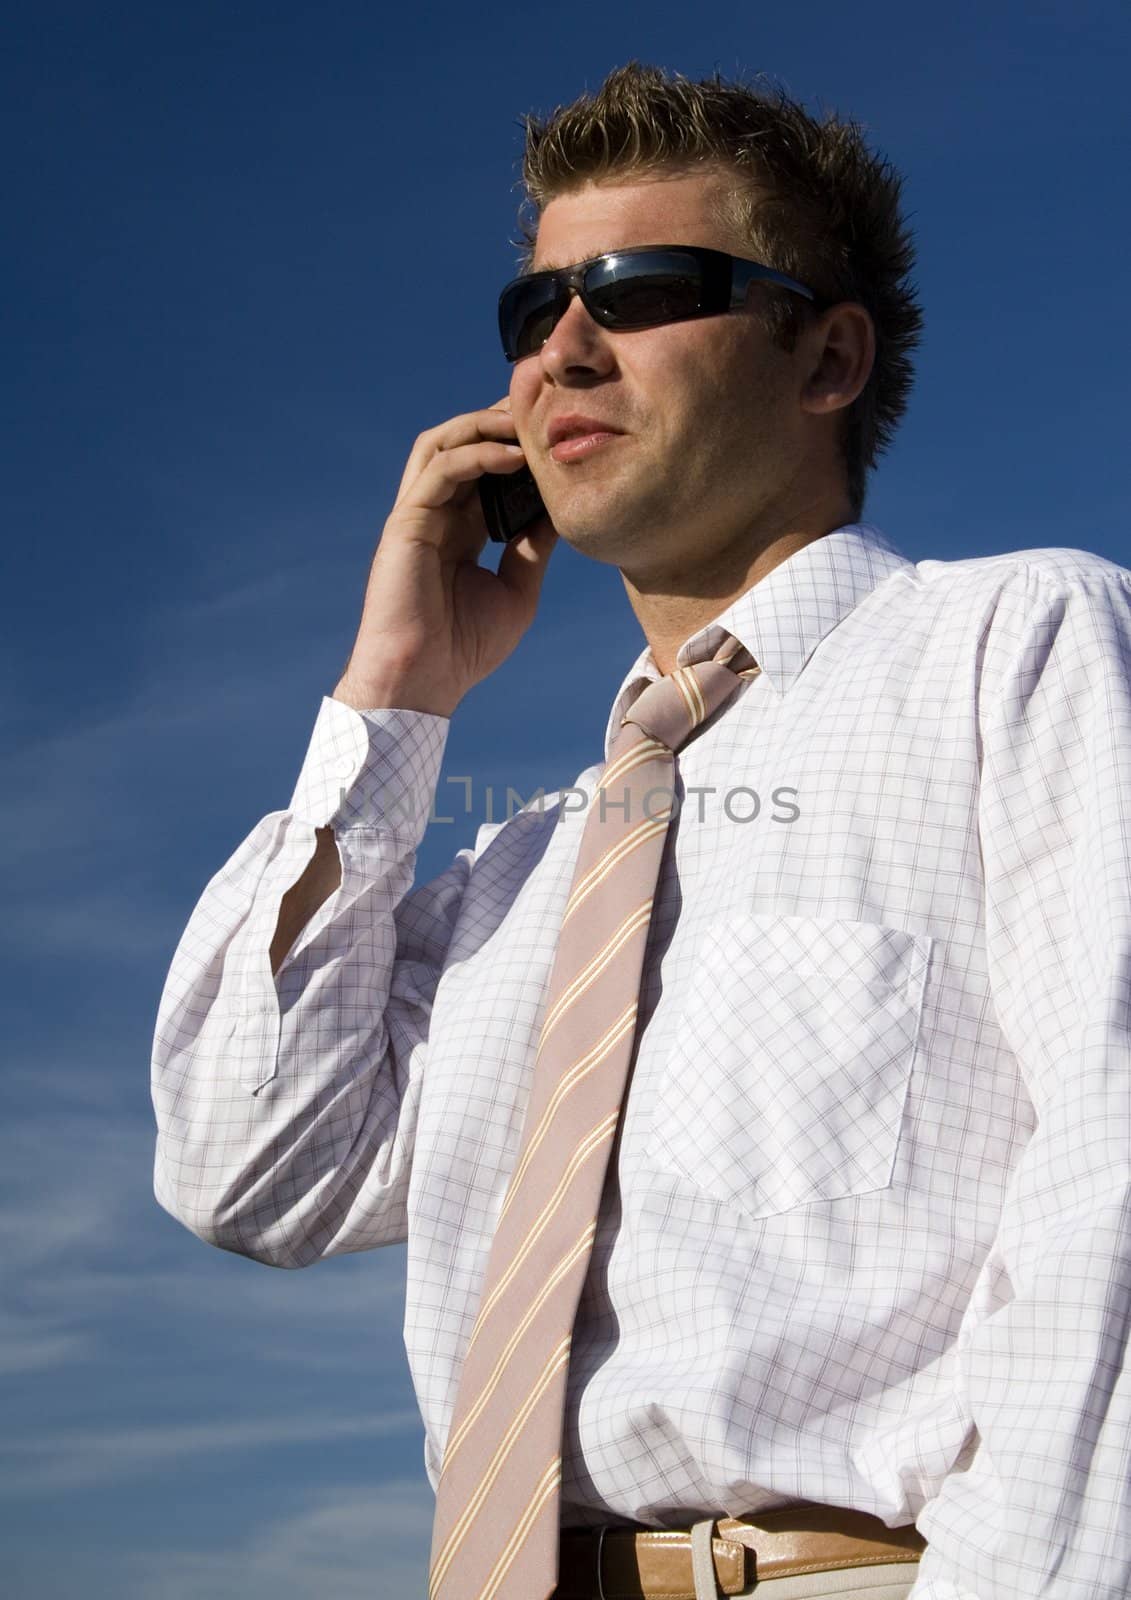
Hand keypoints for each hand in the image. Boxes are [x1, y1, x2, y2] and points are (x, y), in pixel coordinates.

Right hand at [333, 398, 556, 715]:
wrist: (423, 682)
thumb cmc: (464, 648)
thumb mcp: (516, 591)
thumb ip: (532, 549)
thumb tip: (560, 513)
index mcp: (459, 531)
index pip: (485, 471)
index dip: (515, 446)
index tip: (555, 435)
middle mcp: (436, 516)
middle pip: (461, 445)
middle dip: (498, 422)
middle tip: (542, 411)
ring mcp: (417, 516)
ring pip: (441, 444)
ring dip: (482, 426)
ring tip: (525, 422)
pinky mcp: (405, 523)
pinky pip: (438, 471)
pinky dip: (475, 455)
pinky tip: (512, 456)